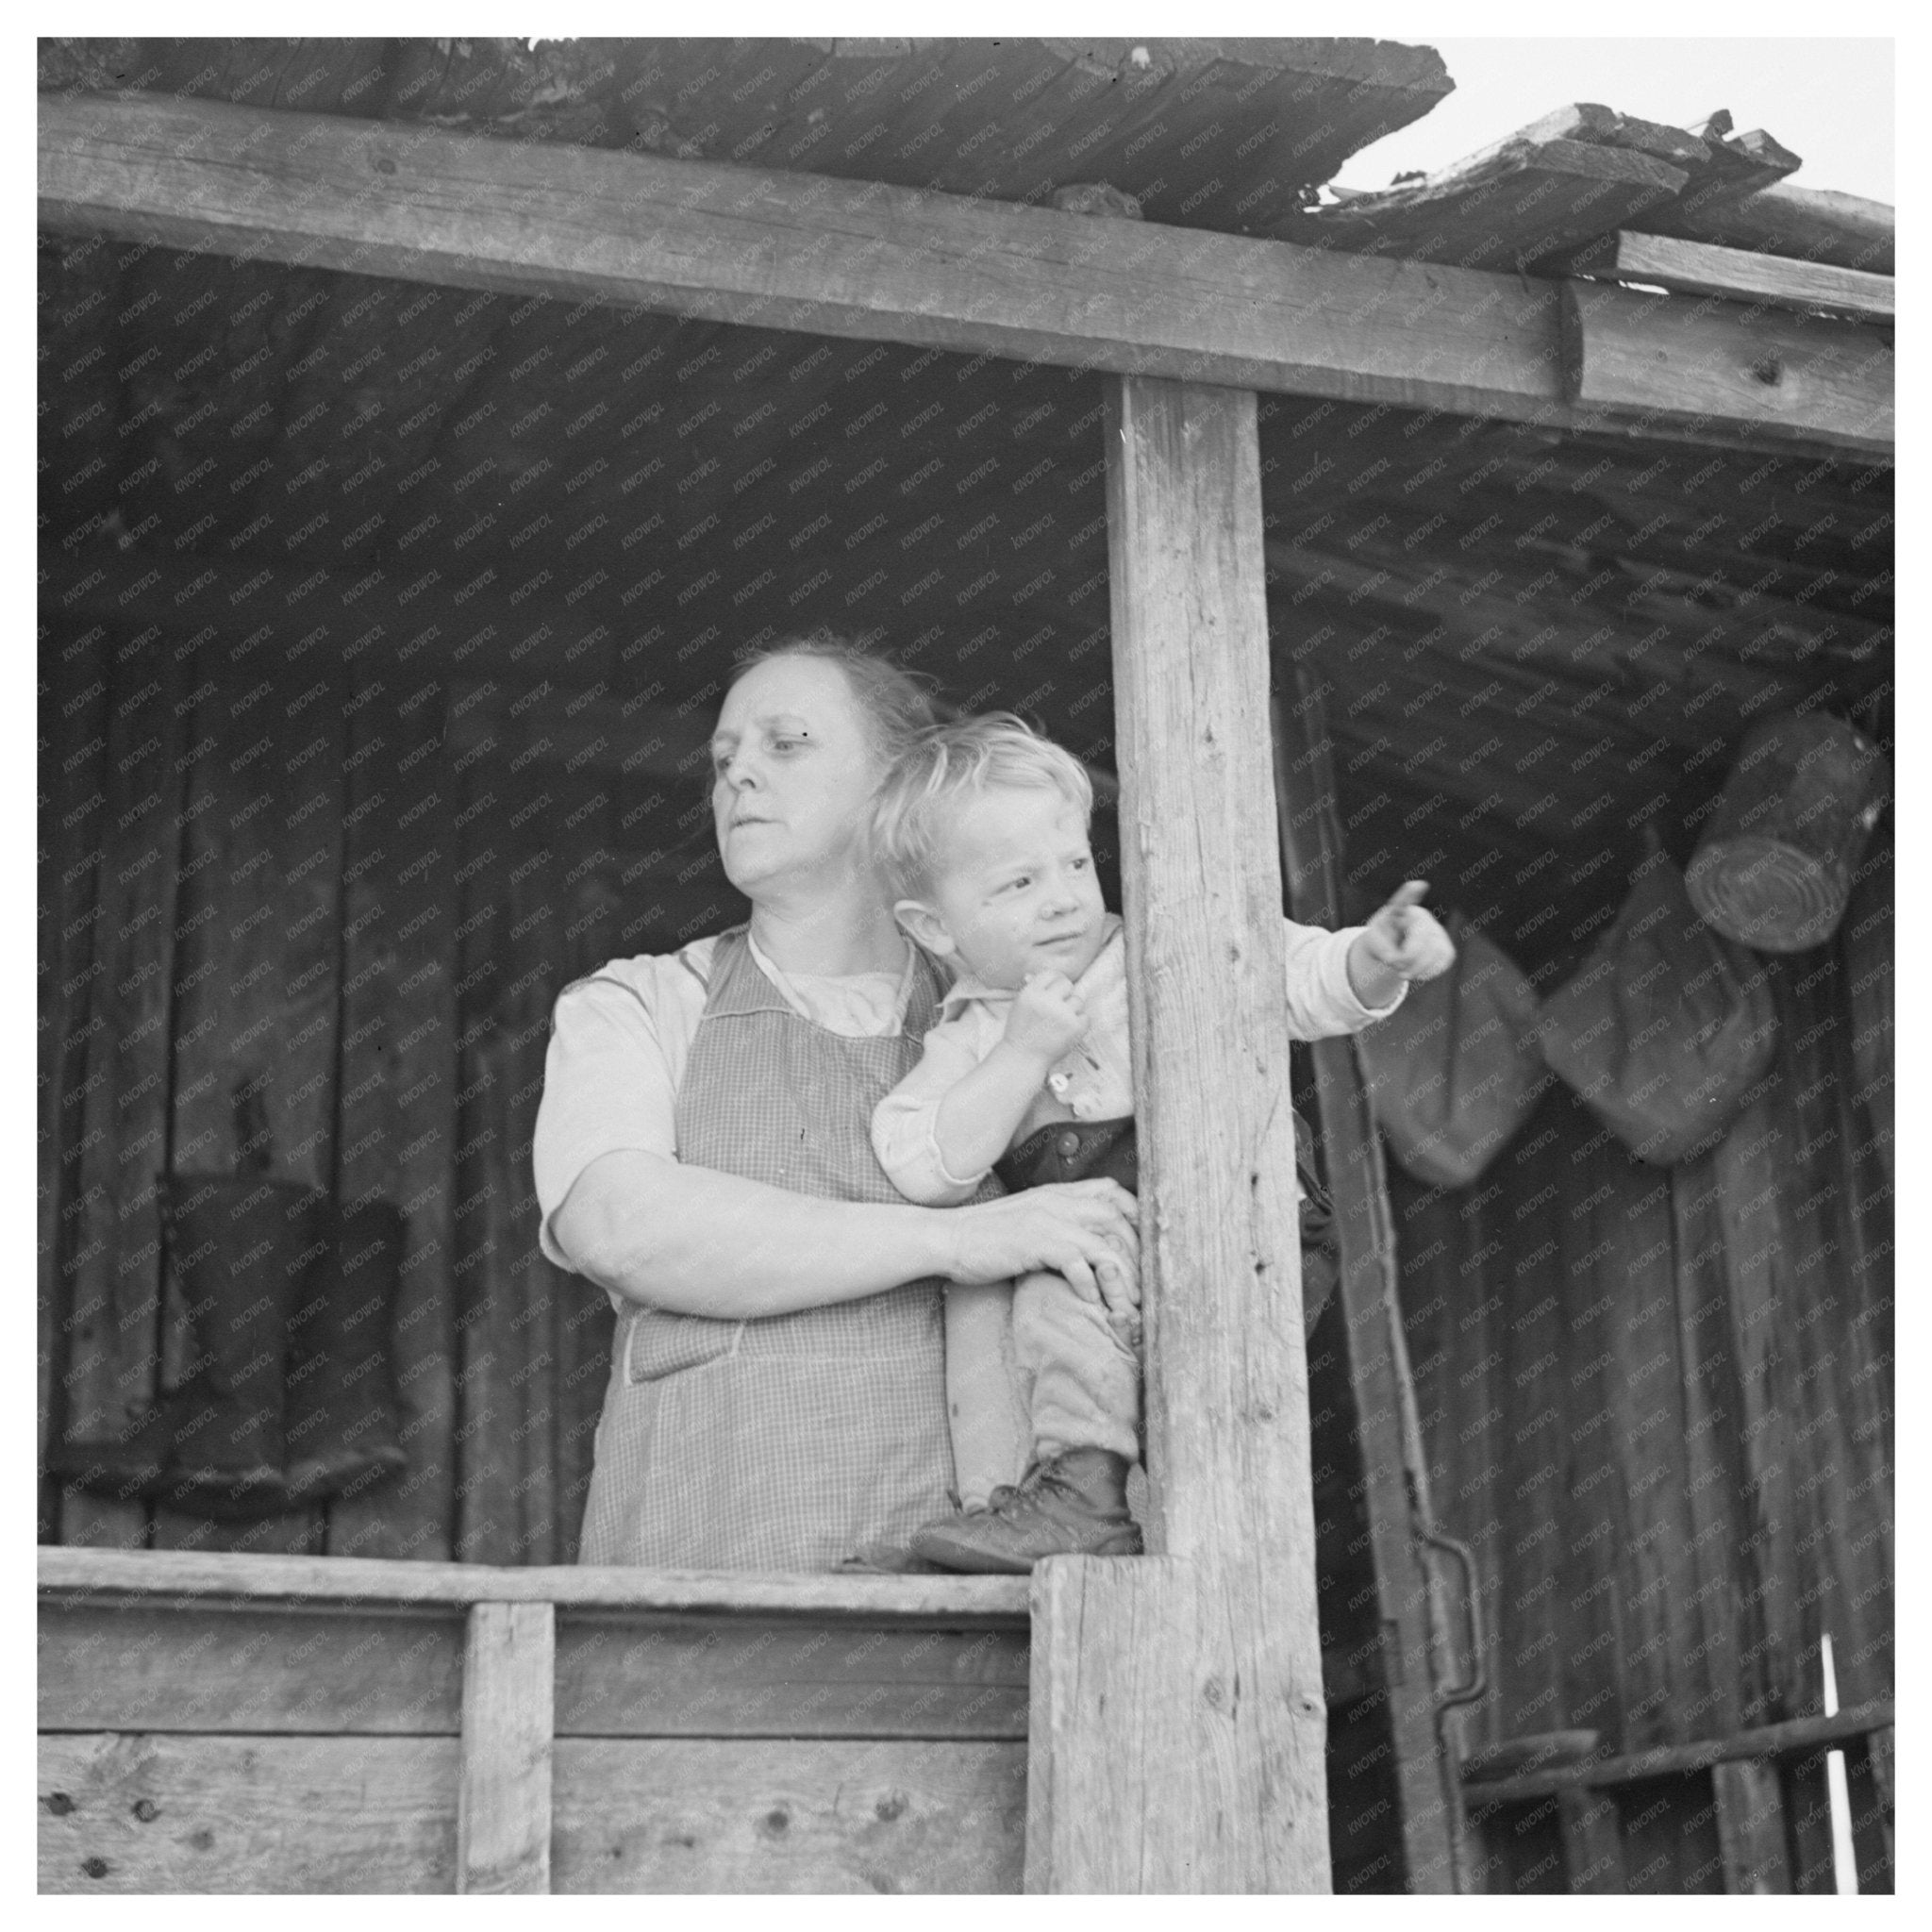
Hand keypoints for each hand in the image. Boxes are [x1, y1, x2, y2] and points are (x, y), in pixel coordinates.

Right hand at [937, 1180, 1138, 1310]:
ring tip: (1125, 1302)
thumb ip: (1057, 1220)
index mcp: (1058, 1192)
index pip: (1112, 1191)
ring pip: (1104, 1243)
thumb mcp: (1029, 1218)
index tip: (1143, 1245)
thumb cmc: (988, 1236)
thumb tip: (1086, 1244)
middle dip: (1136, 1254)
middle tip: (1141, 1285)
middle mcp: (1059, 1201)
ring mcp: (1049, 1220)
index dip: (1135, 1215)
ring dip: (1120, 1276)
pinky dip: (1090, 1285)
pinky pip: (1078, 1263)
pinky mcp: (1037, 1242)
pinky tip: (1091, 1302)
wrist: (950, 1237)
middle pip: (1117, 1219)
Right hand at [1002, 970, 1089, 1065]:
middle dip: (1065, 994)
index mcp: (1031, 993)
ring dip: (1072, 1010)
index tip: (1056, 990)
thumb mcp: (1020, 1005)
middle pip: (1067, 984)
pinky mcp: (1075, 1028)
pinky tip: (1067, 1031)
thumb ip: (1035, 989)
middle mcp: (1047, 1001)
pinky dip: (1079, 1024)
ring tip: (1060, 1023)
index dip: (1055, 981)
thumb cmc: (1021, 1031)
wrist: (1023, 1058)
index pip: (1051, 974)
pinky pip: (1086, 1017)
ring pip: (1078, 1000)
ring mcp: (1062, 1015)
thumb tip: (1054, 976)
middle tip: (1059, 1008)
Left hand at [1348, 881, 1455, 1003]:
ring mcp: (1436, 932)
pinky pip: (1443, 961)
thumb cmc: (1382, 939)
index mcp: (1399, 912)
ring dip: (1418, 968)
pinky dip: (1428, 972)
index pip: (1403, 901)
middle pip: (1422, 938)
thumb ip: (1381, 949)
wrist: (1397, 948)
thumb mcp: (1373, 942)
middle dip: (1409, 957)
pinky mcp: (1445, 948)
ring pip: (1436, 951)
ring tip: (1403, 972)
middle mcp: (1421, 917)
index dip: (1410, 894)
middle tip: (1394, 964)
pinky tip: (1418, 972)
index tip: (1417, 885)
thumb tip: (1396, 959)